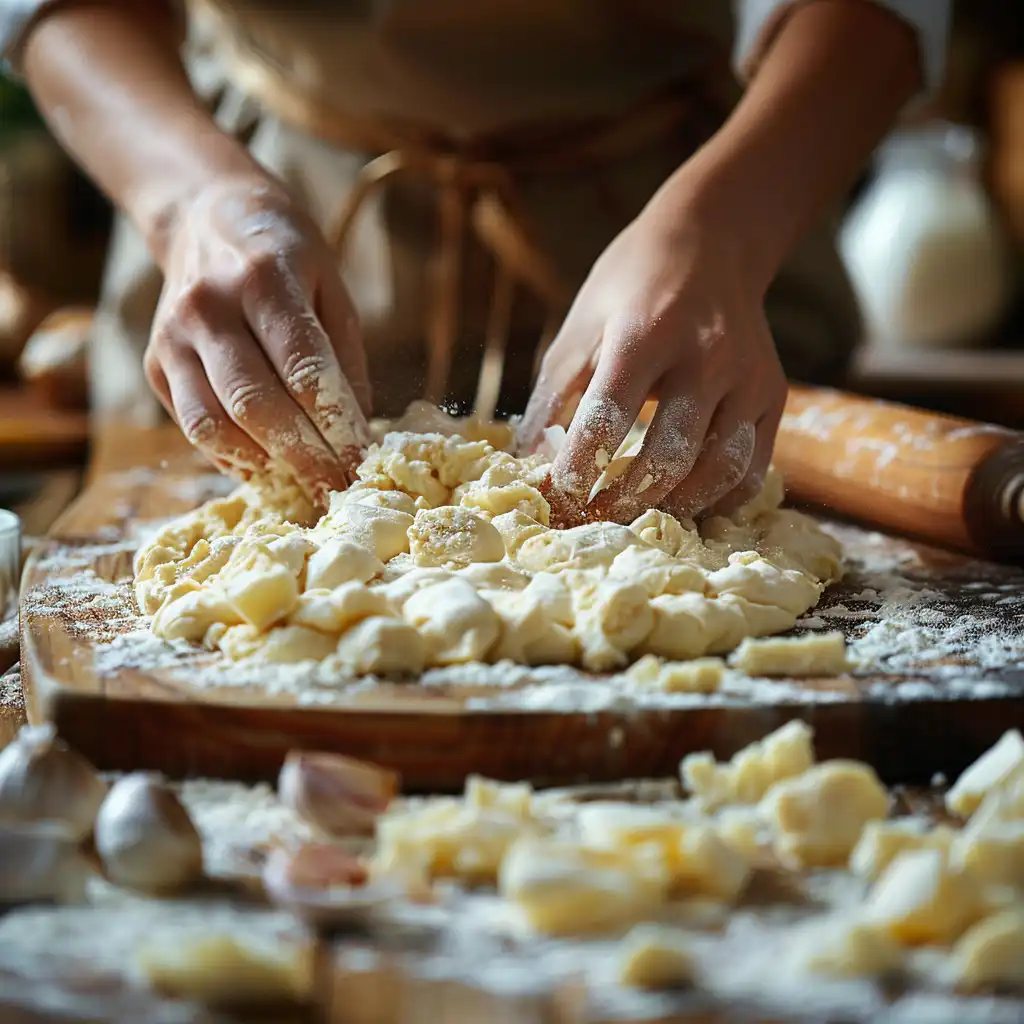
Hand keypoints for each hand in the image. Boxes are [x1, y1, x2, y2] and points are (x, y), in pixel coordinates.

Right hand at [144, 175, 372, 502]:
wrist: (205, 217)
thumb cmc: (284, 253)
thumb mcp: (331, 285)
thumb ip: (345, 356)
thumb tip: (359, 429)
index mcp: (264, 279)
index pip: (303, 368)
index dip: (335, 424)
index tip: (361, 462)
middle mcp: (209, 307)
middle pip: (256, 404)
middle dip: (304, 457)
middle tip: (338, 490)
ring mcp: (173, 338)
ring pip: (215, 425)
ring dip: (266, 465)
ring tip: (306, 485)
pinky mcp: (156, 364)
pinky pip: (194, 426)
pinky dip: (233, 456)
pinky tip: (268, 467)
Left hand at [520, 195, 786, 523]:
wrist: (712, 242)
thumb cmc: (630, 288)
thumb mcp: (579, 327)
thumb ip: (552, 398)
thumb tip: (530, 466)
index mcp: (645, 332)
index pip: (609, 416)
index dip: (581, 466)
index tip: (559, 496)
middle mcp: (705, 355)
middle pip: (669, 454)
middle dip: (625, 499)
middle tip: (595, 518)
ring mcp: (748, 377)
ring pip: (718, 469)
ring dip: (673, 505)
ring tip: (636, 512)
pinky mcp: (773, 395)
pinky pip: (752, 468)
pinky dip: (718, 499)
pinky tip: (685, 502)